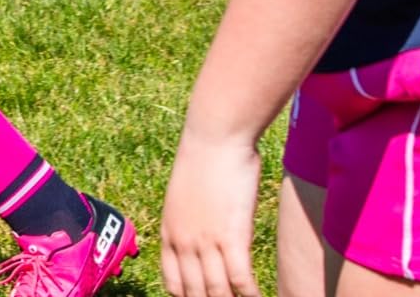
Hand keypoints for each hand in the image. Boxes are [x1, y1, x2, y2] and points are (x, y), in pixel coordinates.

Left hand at [161, 131, 262, 296]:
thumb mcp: (185, 196)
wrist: (214, 138)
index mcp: (169, 233)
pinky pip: (241, 280)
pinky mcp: (232, 237)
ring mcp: (206, 242)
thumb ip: (190, 220)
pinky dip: (250, 295)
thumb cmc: (204, 160)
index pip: (172, 282)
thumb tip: (203, 232)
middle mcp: (184, 242)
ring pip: (217, 292)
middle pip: (195, 293)